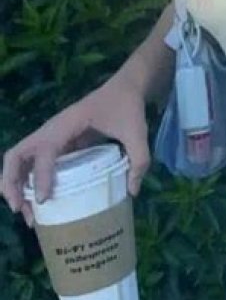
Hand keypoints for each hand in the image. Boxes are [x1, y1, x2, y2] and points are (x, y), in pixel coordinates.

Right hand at [1, 73, 149, 227]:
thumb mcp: (138, 130)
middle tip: (22, 209)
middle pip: (17, 154)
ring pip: (20, 159)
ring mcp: (52, 135)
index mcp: (69, 122)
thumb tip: (132, 191)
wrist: (126, 87)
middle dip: (12, 183)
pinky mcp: (57, 143)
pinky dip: (27, 181)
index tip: (44, 199)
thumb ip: (139, 158)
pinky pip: (34, 162)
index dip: (41, 175)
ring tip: (25, 212)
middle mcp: (53, 129)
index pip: (46, 149)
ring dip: (14, 185)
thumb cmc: (128, 106)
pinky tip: (37, 200)